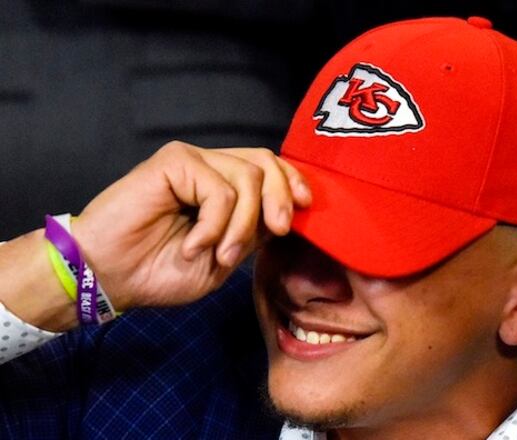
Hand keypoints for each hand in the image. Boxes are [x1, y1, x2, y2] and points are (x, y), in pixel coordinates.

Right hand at [71, 141, 310, 310]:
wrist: (111, 276)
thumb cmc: (160, 270)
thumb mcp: (224, 258)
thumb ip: (253, 233)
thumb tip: (286, 215)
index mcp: (225, 187)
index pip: (271, 168)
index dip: (293, 182)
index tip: (306, 207)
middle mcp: (211, 168)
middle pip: (266, 163)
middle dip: (281, 198)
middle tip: (276, 231)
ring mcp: (193, 162)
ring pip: (248, 178)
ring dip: (241, 225)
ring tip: (218, 254)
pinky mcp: (174, 161)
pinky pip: (219, 190)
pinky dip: (214, 224)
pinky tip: (194, 244)